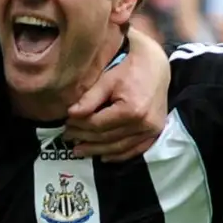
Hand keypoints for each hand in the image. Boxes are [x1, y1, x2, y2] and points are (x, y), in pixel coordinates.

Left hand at [65, 34, 169, 161]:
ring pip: (119, 147)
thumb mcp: (107, 80)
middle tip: (68, 137)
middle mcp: (144, 124)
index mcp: (131, 110)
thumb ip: (89, 99)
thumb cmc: (129, 68)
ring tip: (80, 150)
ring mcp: (152, 130)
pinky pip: (136, 149)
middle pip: (107, 138)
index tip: (66, 124)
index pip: (98, 124)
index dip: (80, 126)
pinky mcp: (155, 132)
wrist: (156, 65)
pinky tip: (104, 157)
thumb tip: (71, 115)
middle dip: (85, 138)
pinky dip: (119, 155)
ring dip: (98, 150)